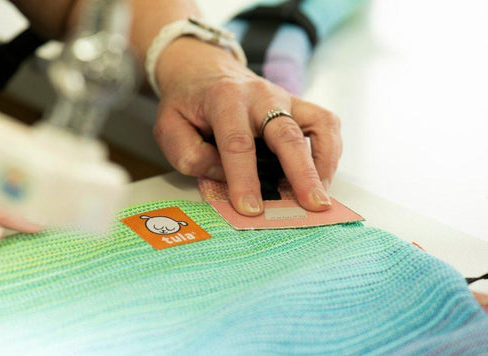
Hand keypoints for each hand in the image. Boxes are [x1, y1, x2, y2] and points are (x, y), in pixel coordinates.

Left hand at [153, 38, 341, 215]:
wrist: (205, 71)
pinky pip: (326, 123)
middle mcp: (260, 96)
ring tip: (320, 195)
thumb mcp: (169, 127)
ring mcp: (285, 98)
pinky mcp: (299, 105)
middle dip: (302, 173)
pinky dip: (330, 150)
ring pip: (318, 125)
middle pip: (287, 134)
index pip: (237, 143)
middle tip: (313, 205)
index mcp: (224, 100)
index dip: (244, 179)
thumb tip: (226, 176)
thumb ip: (189, 155)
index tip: (251, 210)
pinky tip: (321, 175)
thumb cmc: (188, 103)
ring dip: (323, 163)